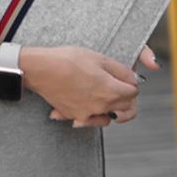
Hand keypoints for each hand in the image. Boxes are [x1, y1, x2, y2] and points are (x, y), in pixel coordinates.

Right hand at [41, 44, 160, 127]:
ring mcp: (88, 114)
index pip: (134, 93)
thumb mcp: (99, 58)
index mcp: (111, 91)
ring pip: (109, 116)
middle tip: (116, 83)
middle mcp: (102, 107)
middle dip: (124, 96)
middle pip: (125, 108)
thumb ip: (121, 70)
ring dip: (110, 107)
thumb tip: (133, 78)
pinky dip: (90, 113)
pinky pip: (89, 119)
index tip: (125, 77)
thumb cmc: (67, 60)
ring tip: (102, 92)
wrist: (41, 69)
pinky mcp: (74, 116)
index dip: (131, 82)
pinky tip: (84, 99)